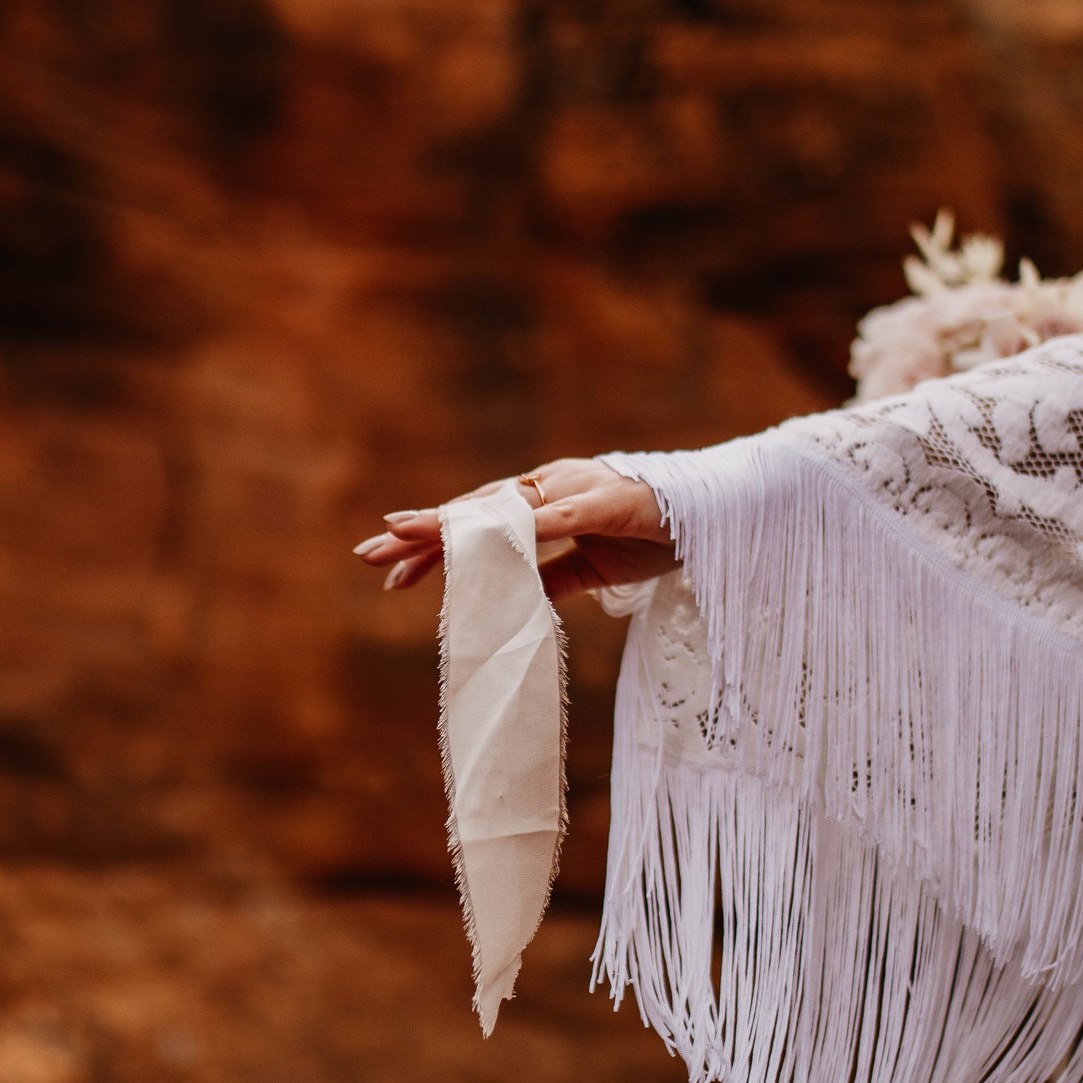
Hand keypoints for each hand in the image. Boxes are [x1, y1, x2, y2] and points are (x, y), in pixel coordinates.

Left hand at [352, 459, 678, 598]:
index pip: (479, 524)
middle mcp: (550, 487)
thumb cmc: (655, 534)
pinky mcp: (604, 502)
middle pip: (474, 512)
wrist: (714, 516)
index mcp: (545, 501)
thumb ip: (551, 576)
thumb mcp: (592, 565)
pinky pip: (556, 517)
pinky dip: (521, 528)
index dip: (433, 546)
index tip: (390, 570)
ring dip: (452, 523)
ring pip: (500, 508)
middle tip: (368, 554)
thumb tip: (510, 595)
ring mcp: (574, 490)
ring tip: (406, 535)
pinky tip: (486, 539)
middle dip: (421, 533)